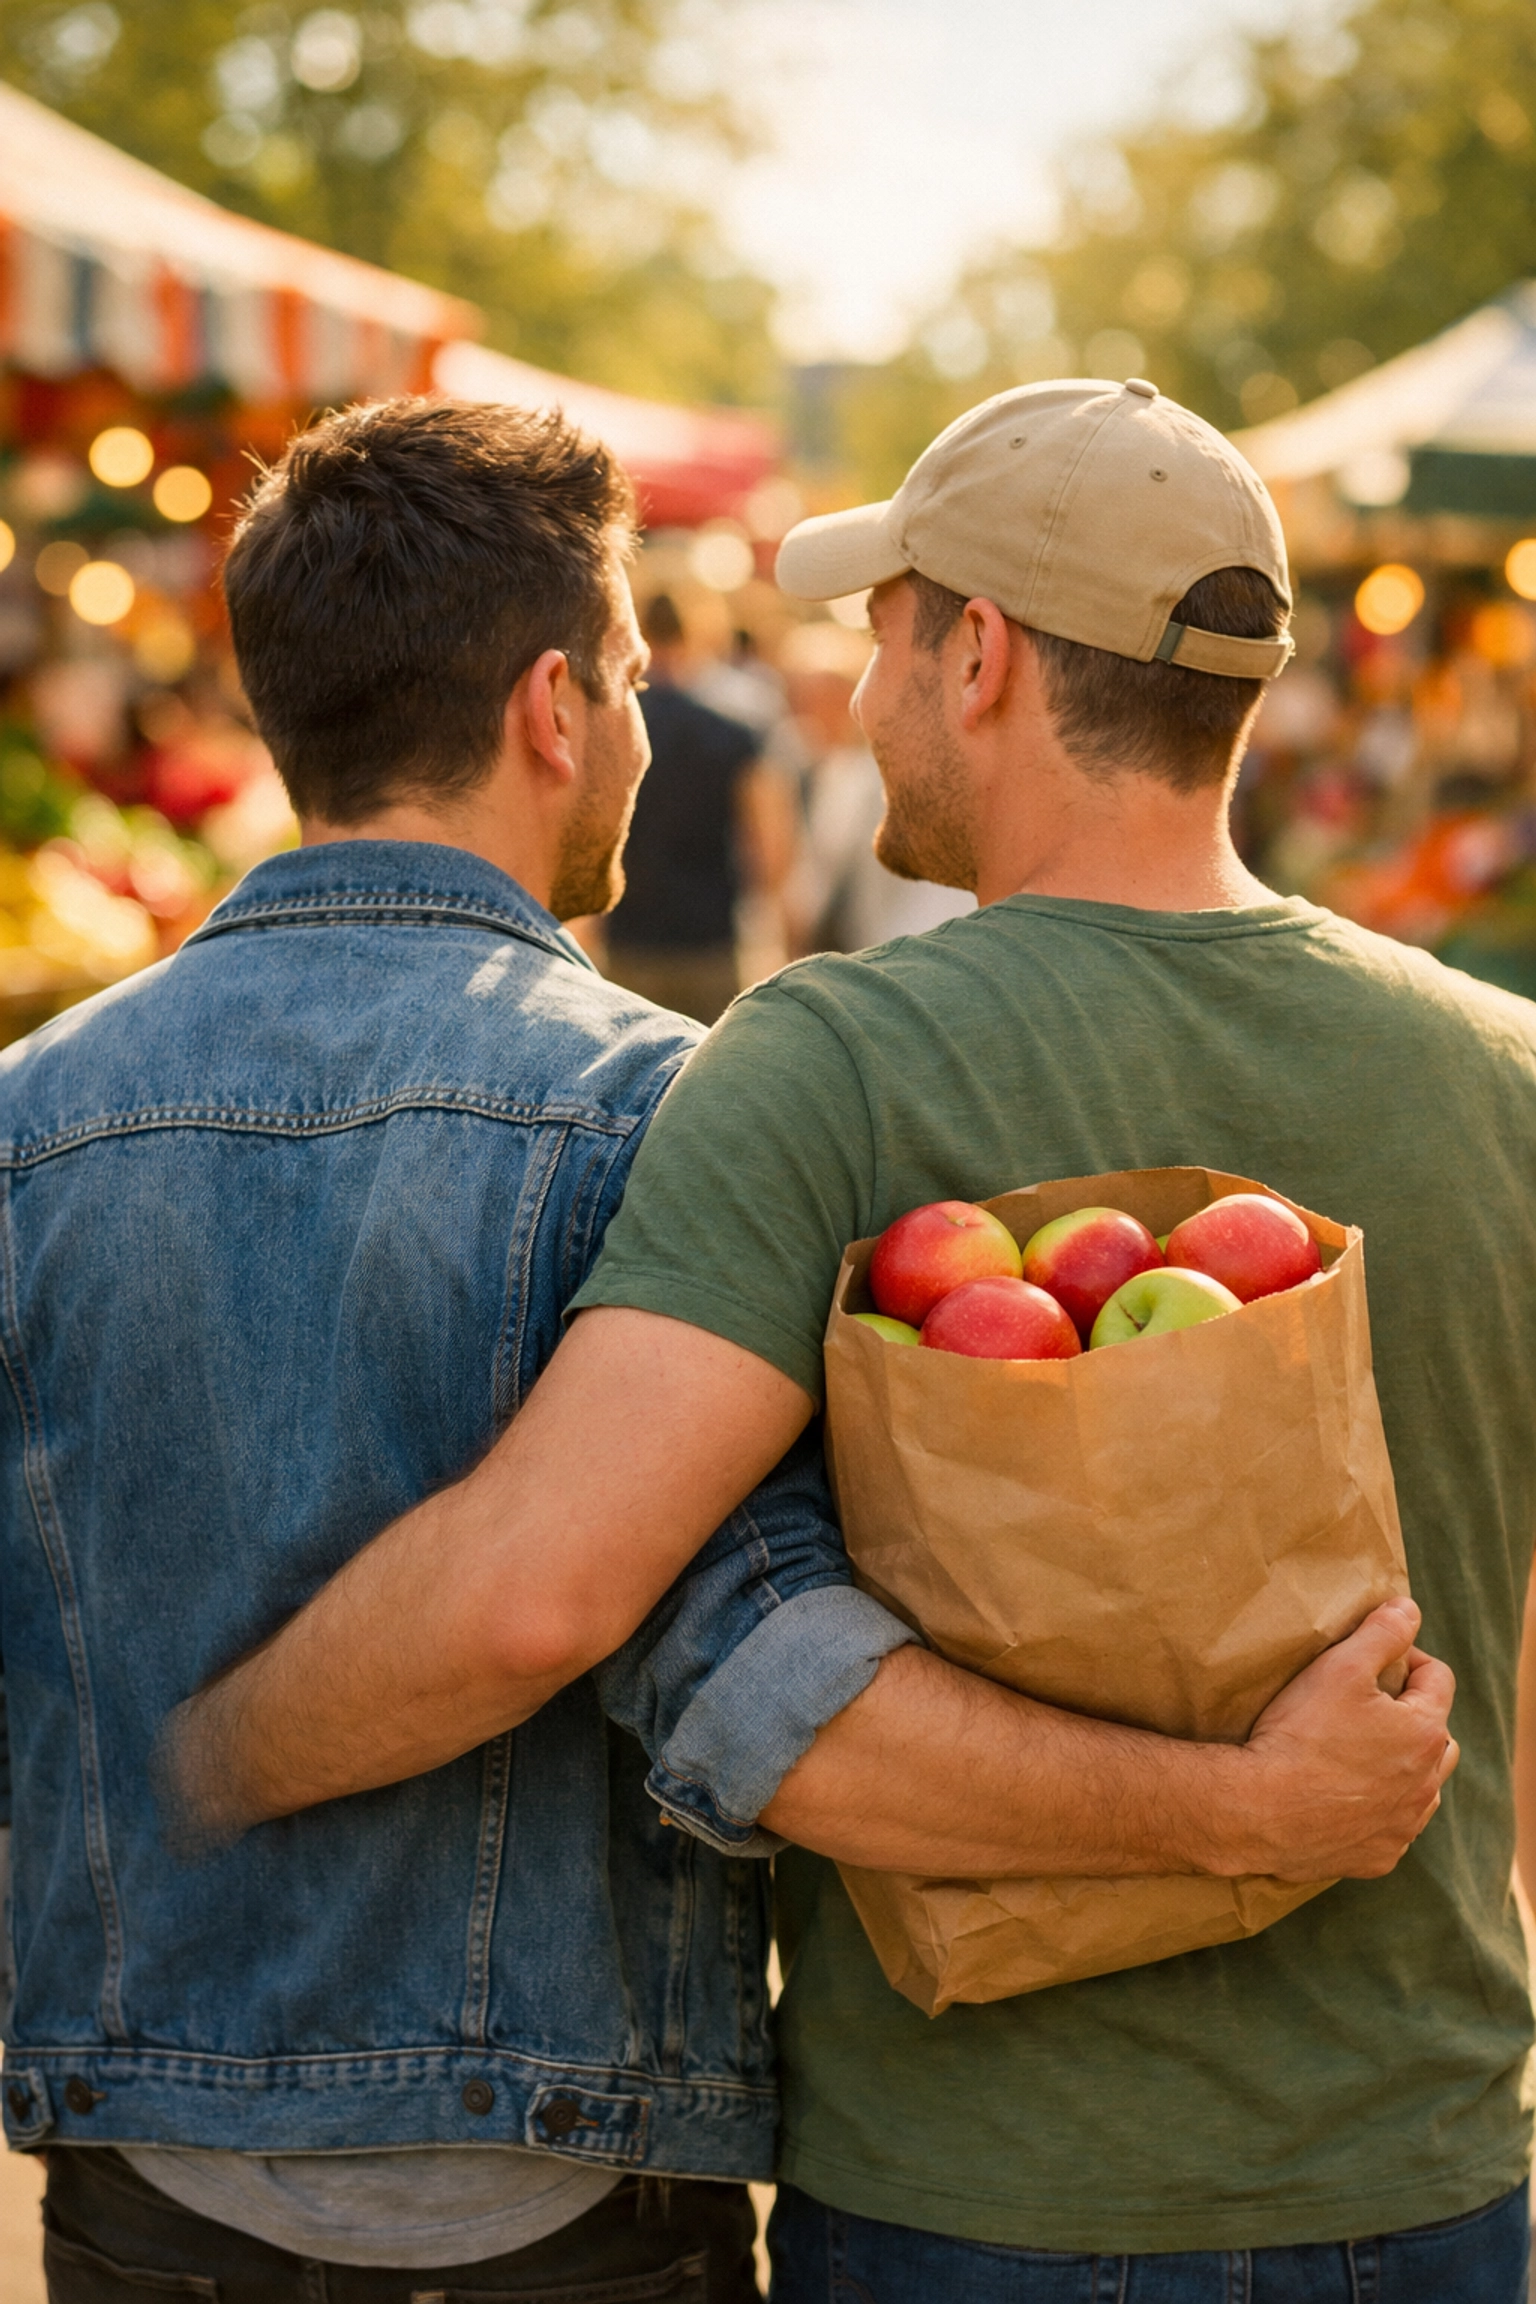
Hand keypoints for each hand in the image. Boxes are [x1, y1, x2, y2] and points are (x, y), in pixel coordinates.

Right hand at [1223, 1598, 1456, 1881]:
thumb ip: (1382, 1632)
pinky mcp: (1379, 1855)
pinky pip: (1393, 1826)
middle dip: (1411, 1716)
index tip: (1371, 1660)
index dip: (1406, 1658)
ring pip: (1421, 1786)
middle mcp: (1427, 1783)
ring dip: (1402, 1767)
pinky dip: (1379, 1810)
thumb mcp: (1339, 1666)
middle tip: (1365, 1707)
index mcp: (1425, 1732)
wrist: (1260, 1810)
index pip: (1437, 1678)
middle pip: (1439, 1736)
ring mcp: (1404, 1825)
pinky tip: (1344, 1797)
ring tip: (1357, 1753)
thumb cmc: (1301, 1734)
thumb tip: (1409, 1609)